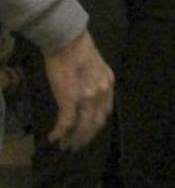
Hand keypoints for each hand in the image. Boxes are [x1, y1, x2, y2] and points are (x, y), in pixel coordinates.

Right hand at [43, 31, 113, 151]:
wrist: (68, 41)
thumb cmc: (78, 51)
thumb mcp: (96, 67)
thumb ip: (94, 82)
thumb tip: (86, 95)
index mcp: (108, 84)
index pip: (105, 112)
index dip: (96, 126)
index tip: (87, 133)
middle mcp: (102, 93)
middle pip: (96, 123)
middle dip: (86, 137)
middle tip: (75, 146)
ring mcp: (87, 97)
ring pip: (82, 126)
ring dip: (74, 139)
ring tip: (66, 146)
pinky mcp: (70, 99)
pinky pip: (66, 122)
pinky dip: (60, 132)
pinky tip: (53, 138)